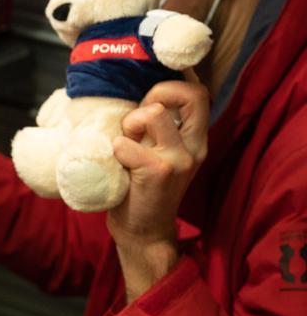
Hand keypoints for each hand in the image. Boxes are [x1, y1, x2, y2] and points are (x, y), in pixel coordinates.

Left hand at [108, 78, 209, 299]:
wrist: (143, 232)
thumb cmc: (141, 189)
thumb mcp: (155, 153)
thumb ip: (155, 129)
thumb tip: (134, 95)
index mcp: (195, 140)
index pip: (199, 92)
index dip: (172, 83)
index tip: (148, 97)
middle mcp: (194, 146)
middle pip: (191, 94)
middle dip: (157, 93)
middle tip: (137, 120)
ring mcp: (179, 159)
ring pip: (154, 113)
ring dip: (131, 123)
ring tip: (125, 144)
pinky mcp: (158, 171)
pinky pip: (127, 144)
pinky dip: (116, 149)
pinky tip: (119, 166)